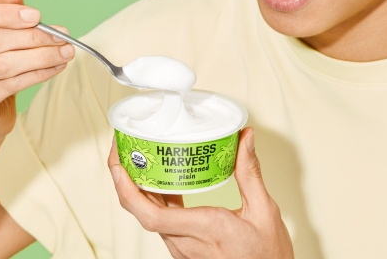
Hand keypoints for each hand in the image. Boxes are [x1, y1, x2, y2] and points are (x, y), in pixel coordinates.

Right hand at [0, 0, 74, 146]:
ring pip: (6, 65)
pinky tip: (57, 67)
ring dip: (42, 57)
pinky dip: (39, 74)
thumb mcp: (0, 34)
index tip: (36, 16)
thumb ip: (5, 13)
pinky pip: (12, 85)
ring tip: (66, 52)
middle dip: (35, 37)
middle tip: (63, 36)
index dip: (8, 15)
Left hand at [108, 127, 293, 258]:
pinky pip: (160, 220)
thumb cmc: (266, 254)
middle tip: (123, 147)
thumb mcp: (264, 210)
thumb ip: (250, 173)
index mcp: (205, 228)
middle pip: (142, 212)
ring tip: (138, 157)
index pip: (153, 216)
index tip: (120, 167)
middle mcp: (186, 241)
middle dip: (124, 179)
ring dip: (136, 187)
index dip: (129, 192)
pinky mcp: (184, 246)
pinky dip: (153, 197)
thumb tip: (245, 138)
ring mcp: (183, 247)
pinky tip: (161, 179)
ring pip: (149, 216)